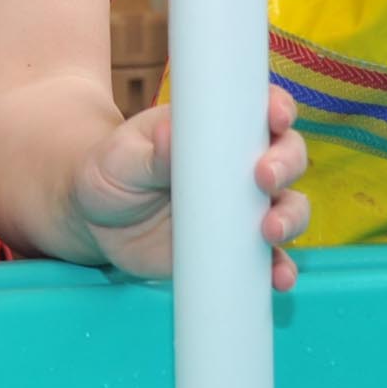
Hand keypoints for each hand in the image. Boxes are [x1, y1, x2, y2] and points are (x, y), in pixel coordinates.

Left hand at [68, 88, 310, 289]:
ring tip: (270, 231)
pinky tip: (279, 279)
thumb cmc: (111, 171)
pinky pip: (269, 259)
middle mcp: (241, 164)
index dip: (278, 108)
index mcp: (218, 127)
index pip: (259, 110)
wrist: (95, 221)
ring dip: (291, 218)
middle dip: (286, 165)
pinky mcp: (236, 248)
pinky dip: (280, 269)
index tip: (275, 118)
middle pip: (286, 157)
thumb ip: (149, 151)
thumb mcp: (122, 156)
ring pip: (288, 207)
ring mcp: (242, 208)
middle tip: (263, 178)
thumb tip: (170, 134)